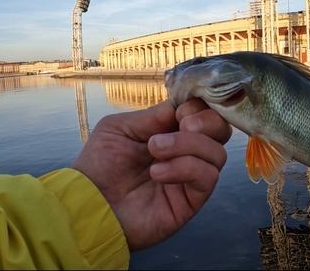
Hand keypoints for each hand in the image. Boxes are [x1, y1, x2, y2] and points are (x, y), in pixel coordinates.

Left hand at [73, 99, 230, 249]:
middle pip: (221, 130)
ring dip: (187, 145)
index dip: (199, 108)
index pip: (205, 113)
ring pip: (217, 153)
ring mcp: (191, 176)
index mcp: (172, 131)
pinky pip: (208, 177)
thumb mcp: (121, 127)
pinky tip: (158, 172)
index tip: (179, 112)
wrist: (88, 203)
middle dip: (206, 122)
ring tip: (155, 151)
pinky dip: (185, 167)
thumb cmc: (100, 165)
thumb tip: (184, 107)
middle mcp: (187, 152)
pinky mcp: (192, 199)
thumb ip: (154, 115)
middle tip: (182, 125)